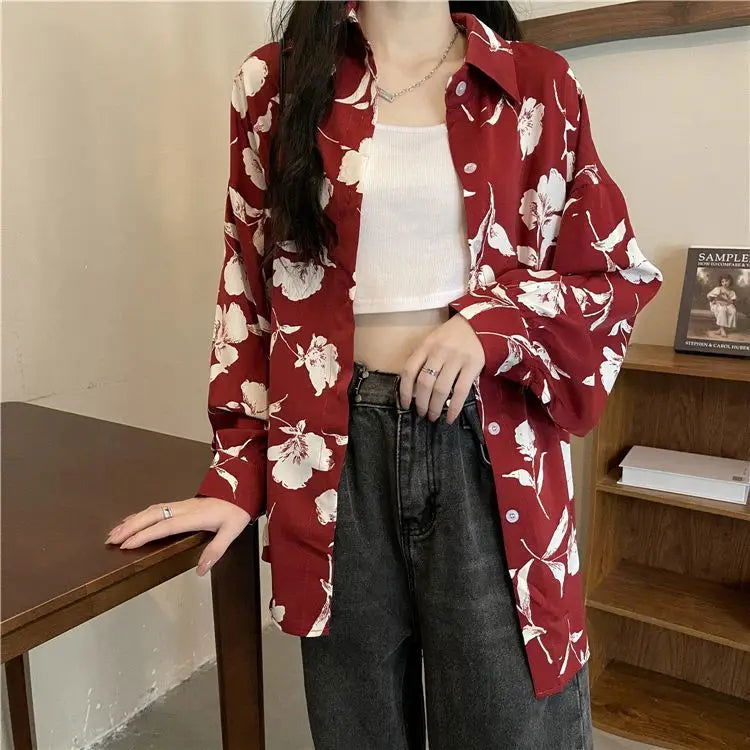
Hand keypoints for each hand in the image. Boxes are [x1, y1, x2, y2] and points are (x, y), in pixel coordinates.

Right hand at [104, 496, 251, 575]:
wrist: (241, 489)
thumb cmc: (236, 511)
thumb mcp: (232, 531)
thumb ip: (216, 550)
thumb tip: (201, 570)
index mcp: (193, 516)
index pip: (164, 526)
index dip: (144, 535)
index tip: (126, 544)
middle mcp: (183, 509)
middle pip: (151, 516)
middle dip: (129, 527)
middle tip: (111, 540)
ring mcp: (181, 505)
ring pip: (151, 511)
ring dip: (132, 520)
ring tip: (114, 532)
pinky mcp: (181, 504)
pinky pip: (156, 508)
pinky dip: (140, 514)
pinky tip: (132, 519)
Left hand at [398, 312, 484, 424]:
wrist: (480, 324)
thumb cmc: (452, 336)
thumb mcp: (433, 341)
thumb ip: (423, 358)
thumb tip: (413, 387)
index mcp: (426, 346)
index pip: (409, 370)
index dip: (404, 390)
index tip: (405, 405)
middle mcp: (439, 352)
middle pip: (424, 382)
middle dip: (421, 403)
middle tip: (422, 414)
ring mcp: (456, 358)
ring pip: (441, 389)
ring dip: (435, 407)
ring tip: (433, 416)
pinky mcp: (472, 365)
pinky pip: (461, 391)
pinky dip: (454, 407)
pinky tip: (450, 417)